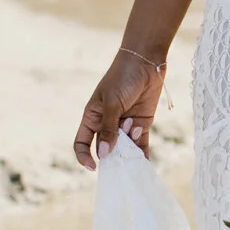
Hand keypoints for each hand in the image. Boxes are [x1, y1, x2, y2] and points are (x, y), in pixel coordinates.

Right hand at [74, 49, 165, 168]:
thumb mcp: (112, 103)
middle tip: (121, 153)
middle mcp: (107, 124)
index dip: (84, 156)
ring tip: (133, 127)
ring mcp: (124, 125)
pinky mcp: (141, 124)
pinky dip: (142, 154)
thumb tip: (103, 154)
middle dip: (112, 155)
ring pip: (124, 149)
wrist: (146, 61)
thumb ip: (109, 129)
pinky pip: (140, 144)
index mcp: (92, 117)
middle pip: (105, 148)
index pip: (82, 142)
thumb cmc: (123, 77)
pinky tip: (145, 162)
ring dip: (128, 149)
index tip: (93, 167)